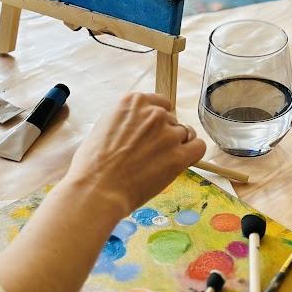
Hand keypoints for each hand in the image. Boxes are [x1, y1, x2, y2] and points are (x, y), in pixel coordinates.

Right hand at [66, 92, 205, 217]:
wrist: (96, 189)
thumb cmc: (93, 163)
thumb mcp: (104, 125)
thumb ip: (128, 118)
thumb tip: (138, 123)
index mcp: (134, 102)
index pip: (160, 104)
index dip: (157, 121)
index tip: (152, 133)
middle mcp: (154, 113)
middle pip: (171, 120)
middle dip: (164, 135)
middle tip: (150, 154)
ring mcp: (168, 134)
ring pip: (184, 134)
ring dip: (177, 146)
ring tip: (160, 162)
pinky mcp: (179, 155)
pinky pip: (198, 147)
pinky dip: (193, 153)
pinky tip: (182, 161)